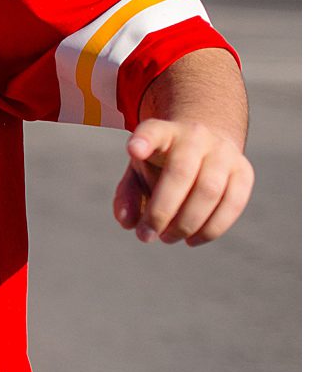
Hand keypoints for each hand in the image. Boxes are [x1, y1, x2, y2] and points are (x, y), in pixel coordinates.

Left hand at [116, 118, 253, 244]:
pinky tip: (192, 240)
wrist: (205, 146)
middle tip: (145, 236)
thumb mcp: (139, 171)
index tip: (133, 150)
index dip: (144, 141)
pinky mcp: (244, 171)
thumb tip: (128, 223)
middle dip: (161, 211)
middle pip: (181, 173)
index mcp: (164, 132)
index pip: (153, 131)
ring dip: (186, 224)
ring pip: (209, 191)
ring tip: (167, 238)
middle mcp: (196, 136)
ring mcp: (224, 152)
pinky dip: (212, 228)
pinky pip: (233, 204)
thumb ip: (128, 194)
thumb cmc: (163, 163)